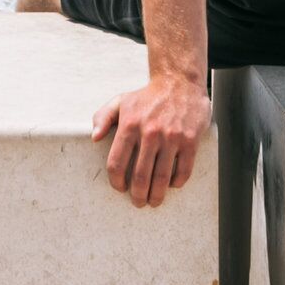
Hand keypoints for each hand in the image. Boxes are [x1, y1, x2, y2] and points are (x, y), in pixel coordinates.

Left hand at [91, 68, 209, 206]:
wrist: (180, 82)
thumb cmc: (148, 96)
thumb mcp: (121, 101)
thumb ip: (103, 117)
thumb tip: (94, 138)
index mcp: (130, 125)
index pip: (117, 162)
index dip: (116, 181)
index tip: (119, 188)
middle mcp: (150, 132)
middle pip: (140, 176)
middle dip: (137, 195)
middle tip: (138, 203)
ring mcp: (171, 138)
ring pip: (161, 177)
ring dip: (156, 195)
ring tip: (153, 202)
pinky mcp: (190, 141)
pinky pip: (183, 170)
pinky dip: (176, 183)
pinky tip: (171, 186)